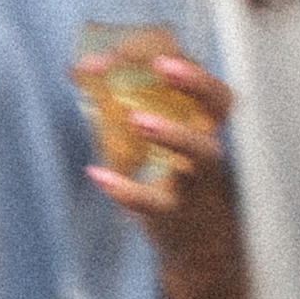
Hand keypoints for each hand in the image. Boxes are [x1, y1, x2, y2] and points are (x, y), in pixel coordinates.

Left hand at [83, 50, 239, 298]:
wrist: (193, 248)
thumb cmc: (170, 181)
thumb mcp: (150, 139)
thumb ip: (120, 105)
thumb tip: (78, 68)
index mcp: (202, 122)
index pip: (201, 76)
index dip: (175, 60)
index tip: (134, 50)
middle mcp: (208, 145)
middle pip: (221, 104)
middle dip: (196, 81)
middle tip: (162, 66)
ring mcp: (196, 181)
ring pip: (202, 153)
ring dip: (173, 134)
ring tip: (138, 120)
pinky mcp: (175, 216)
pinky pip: (155, 202)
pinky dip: (127, 189)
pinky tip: (97, 175)